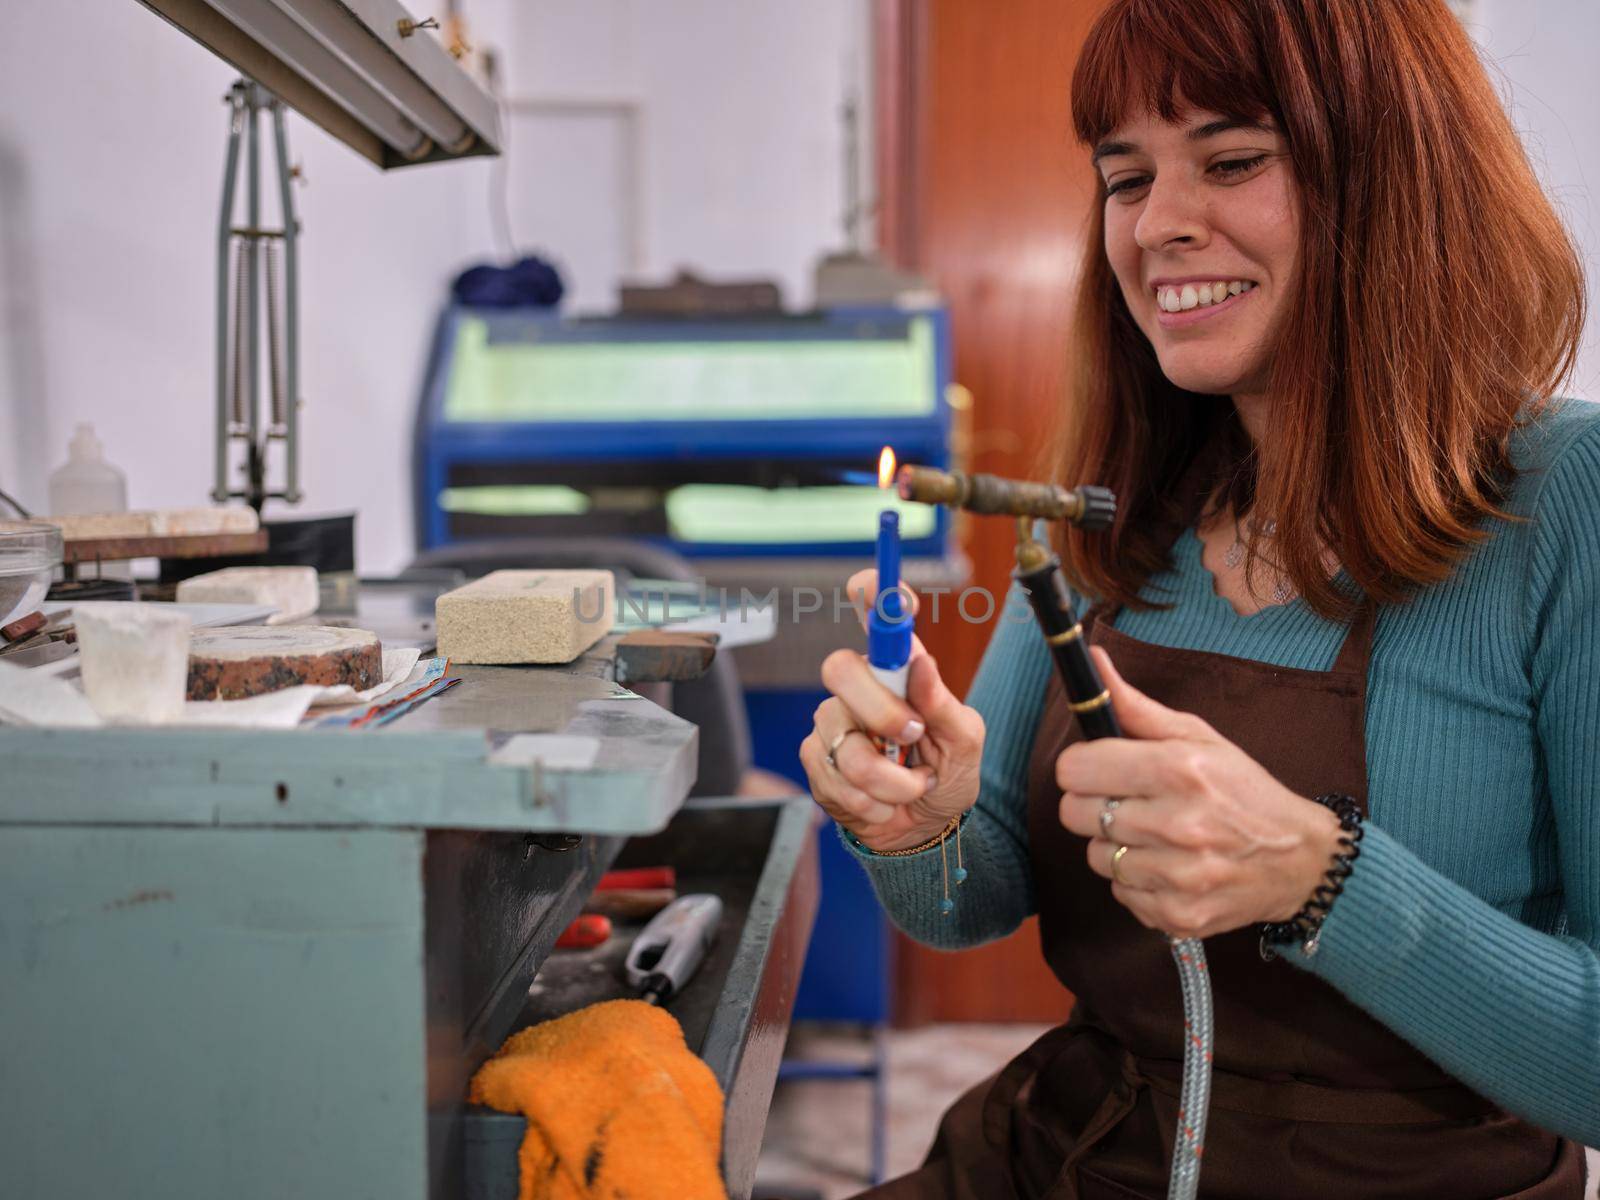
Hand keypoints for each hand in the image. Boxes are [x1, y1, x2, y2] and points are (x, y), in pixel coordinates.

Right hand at [799, 569, 985, 851]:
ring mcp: (833, 722)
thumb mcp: (964, 741)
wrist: (924, 831)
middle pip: (840, 669)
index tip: (875, 584)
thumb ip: (943, 704)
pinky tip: (882, 803)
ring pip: (844, 741)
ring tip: (910, 787)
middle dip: (881, 713)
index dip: (872, 592)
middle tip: (913, 738)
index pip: (876, 617)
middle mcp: (860, 687)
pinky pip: (833, 777)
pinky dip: (871, 801)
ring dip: (890, 779)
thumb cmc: (947, 773)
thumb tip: (920, 661)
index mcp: (899, 670)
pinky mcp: (815, 759)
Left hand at [1055, 646, 1342, 938]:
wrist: (1301, 861)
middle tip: (1129, 802)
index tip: (1100, 768)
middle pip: (1075, 814)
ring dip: (1117, 845)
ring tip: (1156, 836)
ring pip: (1096, 856)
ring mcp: (1179, 874)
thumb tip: (1094, 661)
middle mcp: (1177, 823)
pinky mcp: (1178, 914)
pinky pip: (1120, 893)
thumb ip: (1136, 706)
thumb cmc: (1244, 792)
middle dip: (1093, 804)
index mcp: (1179, 770)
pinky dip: (1136, 881)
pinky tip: (1169, 866)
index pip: (1075, 769)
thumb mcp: (1199, 738)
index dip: (1082, 766)